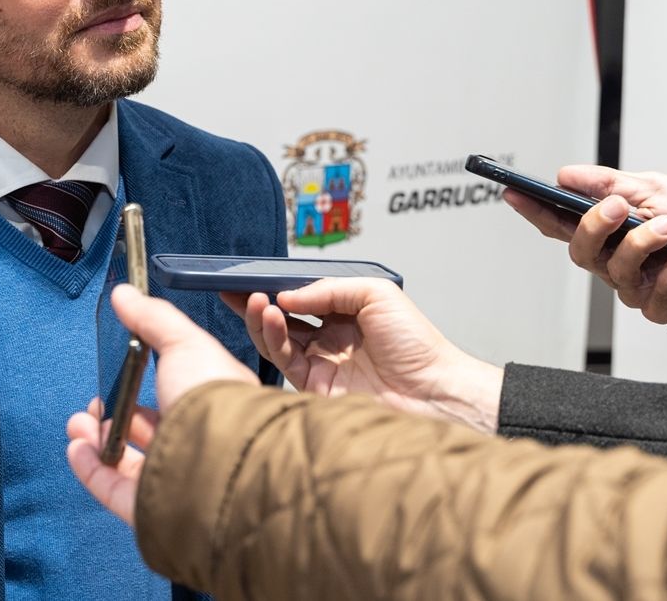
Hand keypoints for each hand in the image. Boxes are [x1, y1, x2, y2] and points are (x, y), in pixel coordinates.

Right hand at [66, 284, 257, 525]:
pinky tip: (76, 447)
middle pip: (149, 431)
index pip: (175, 394)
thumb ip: (152, 319)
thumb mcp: (185, 342)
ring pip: (128, 461)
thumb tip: (123, 294)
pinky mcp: (152, 505)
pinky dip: (90, 469)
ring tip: (77, 423)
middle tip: (92, 403)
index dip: (142, 384)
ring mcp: (175, 477)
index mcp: (211, 406)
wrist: (220, 459)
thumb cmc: (214, 399)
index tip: (114, 371)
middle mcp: (197, 443)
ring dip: (97, 439)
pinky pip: (114, 489)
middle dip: (113, 414)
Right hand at [221, 278, 502, 433]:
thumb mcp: (375, 294)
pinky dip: (273, 338)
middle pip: (282, 320)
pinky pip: (285, 360)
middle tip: (233, 289)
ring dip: (261, 319)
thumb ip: (328, 290)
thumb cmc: (416, 342)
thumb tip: (286, 296)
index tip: (251, 277)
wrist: (432, 389)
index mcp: (345, 315)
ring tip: (255, 300)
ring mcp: (321, 364)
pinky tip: (271, 317)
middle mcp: (329, 339)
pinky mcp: (315, 388)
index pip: (301, 299)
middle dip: (255, 304)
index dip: (276, 288)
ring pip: (277, 340)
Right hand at [503, 165, 666, 325]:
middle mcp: (616, 263)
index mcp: (609, 232)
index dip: (534, 210)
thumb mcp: (659, 188)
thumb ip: (613, 183)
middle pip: (581, 251)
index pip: (561, 223)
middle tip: (616, 205)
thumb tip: (566, 175)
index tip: (513, 190)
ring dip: (642, 242)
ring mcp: (639, 288)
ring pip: (618, 270)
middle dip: (593, 226)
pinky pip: (663, 286)